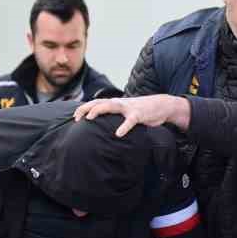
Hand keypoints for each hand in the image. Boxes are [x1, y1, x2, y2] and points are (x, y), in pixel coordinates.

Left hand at [74, 94, 190, 136]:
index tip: (74, 117)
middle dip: (86, 109)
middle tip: (76, 118)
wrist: (161, 105)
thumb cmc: (141, 110)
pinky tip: (118, 134)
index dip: (84, 108)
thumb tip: (104, 125)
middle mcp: (119, 103)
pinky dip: (124, 127)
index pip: (96, 103)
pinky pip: (130, 121)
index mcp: (115, 103)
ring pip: (111, 106)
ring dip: (98, 111)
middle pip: (99, 102)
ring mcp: (129, 108)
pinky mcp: (139, 114)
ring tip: (89, 118)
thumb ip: (115, 115)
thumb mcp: (125, 112)